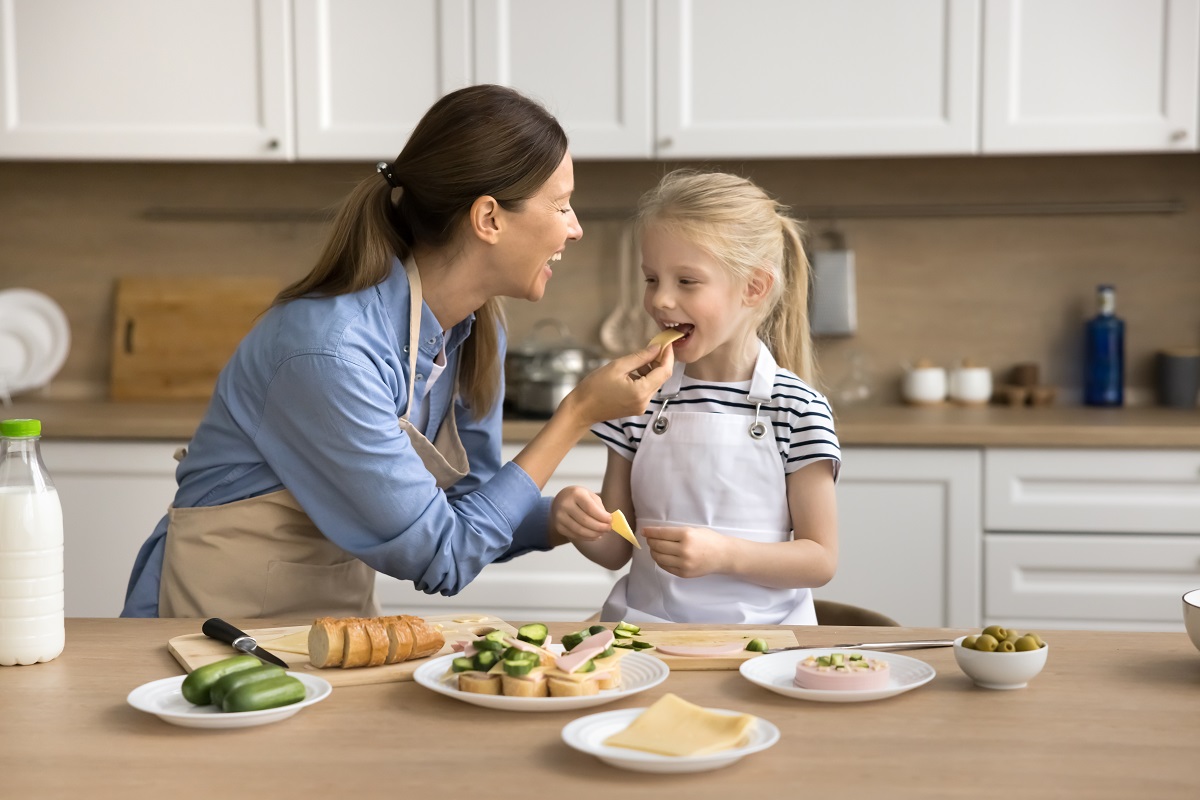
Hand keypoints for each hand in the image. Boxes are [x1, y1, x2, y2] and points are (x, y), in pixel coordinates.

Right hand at [550, 485, 612, 543]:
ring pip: (580, 530)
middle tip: (608, 528)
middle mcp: (565, 504)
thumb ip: (599, 507)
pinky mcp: (558, 527)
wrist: (560, 500)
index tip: (610, 520)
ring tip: (602, 533)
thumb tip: (608, 521)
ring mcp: (560, 517)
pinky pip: (575, 535)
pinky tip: (594, 535)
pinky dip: (587, 537)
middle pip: (585, 521)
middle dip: (600, 527)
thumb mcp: (590, 496)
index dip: (602, 516)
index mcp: (575, 493)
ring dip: (594, 534)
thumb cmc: (579, 497)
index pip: (590, 508)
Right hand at [560, 342, 674, 425]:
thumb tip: (657, 348)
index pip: (665, 372)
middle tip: (652, 346)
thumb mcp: (617, 366)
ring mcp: (641, 407)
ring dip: (650, 370)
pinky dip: (643, 378)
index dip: (668, 356)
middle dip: (659, 361)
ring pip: (654, 383)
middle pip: (661, 378)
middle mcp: (645, 402)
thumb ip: (640, 357)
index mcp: (641, 392)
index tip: (666, 342)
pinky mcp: (636, 407)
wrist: (581, 409)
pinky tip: (632, 372)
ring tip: (636, 361)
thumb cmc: (594, 387)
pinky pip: (646, 390)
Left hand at [642, 525, 728, 578]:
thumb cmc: (709, 540)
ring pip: (659, 557)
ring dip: (653, 551)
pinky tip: (661, 556)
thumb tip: (655, 534)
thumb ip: (676, 533)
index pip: (662, 533)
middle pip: (658, 545)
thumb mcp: (693, 530)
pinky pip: (665, 567)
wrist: (723, 556)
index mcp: (687, 535)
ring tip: (655, 548)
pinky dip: (660, 561)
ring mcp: (684, 563)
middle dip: (651, 541)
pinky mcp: (684, 573)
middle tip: (650, 539)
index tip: (644, 531)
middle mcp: (684, 549)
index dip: (650, 532)